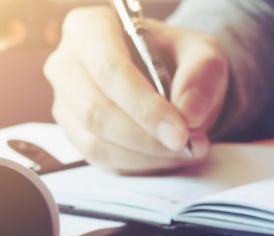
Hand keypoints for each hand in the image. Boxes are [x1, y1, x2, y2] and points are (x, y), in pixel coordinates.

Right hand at [44, 6, 228, 172]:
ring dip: (148, 155)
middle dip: (148, 137)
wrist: (173, 78)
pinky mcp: (77, 135)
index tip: (180, 132)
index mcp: (90, 28)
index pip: (109, 70)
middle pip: (97, 111)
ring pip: (98, 142)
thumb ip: (201, 75)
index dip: (144, 106)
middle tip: (190, 146)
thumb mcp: (203, 53)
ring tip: (188, 150)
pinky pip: (103, 160)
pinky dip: (141, 165)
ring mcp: (67, 103)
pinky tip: (169, 156)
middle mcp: (67, 65)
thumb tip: (188, 113)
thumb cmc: (179, 58)